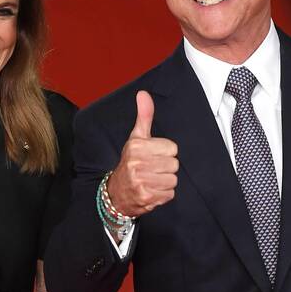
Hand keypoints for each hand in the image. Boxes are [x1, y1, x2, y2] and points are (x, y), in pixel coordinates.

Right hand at [106, 91, 178, 218]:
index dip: (166, 152)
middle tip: (153, 169)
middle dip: (166, 168)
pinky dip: (163, 195)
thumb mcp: (136, 138)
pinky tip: (152, 190)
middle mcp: (137, 163)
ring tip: (153, 180)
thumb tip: (143, 93)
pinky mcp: (146, 197)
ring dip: (165, 182)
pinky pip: (169, 194)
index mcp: (137, 146)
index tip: (154, 155)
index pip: (172, 148)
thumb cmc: (130, 162)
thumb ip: (144, 116)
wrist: (116, 192)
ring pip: (173, 180)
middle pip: (174, 165)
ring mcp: (141, 182)